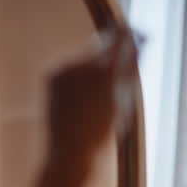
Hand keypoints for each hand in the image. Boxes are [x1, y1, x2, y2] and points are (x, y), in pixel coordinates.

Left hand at [46, 27, 139, 158]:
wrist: (68, 152)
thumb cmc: (102, 132)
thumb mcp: (123, 100)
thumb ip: (129, 70)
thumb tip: (135, 47)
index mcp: (106, 70)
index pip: (120, 37)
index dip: (129, 35)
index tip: (136, 35)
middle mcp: (83, 63)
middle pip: (101, 44)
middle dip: (110, 50)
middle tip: (119, 53)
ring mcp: (63, 67)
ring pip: (84, 55)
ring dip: (92, 64)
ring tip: (94, 92)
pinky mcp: (50, 72)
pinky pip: (68, 65)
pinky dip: (76, 74)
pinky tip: (78, 95)